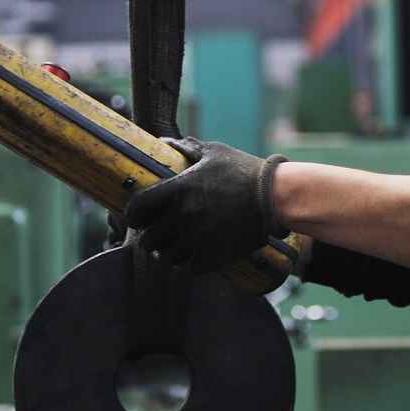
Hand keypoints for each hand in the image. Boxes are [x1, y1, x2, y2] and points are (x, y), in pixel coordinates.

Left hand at [124, 139, 285, 273]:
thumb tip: (165, 140)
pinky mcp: (213, 257)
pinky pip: (187, 269)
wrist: (275, 197)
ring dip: (167, 253)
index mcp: (178, 189)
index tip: (139, 217)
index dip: (134, 215)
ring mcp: (197, 239)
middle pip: (148, 240)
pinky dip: (187, 265)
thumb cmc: (244, 171)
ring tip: (173, 248)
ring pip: (166, 257)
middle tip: (158, 235)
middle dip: (150, 238)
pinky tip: (192, 257)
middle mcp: (183, 216)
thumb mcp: (215, 153)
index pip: (137, 209)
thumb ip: (187, 148)